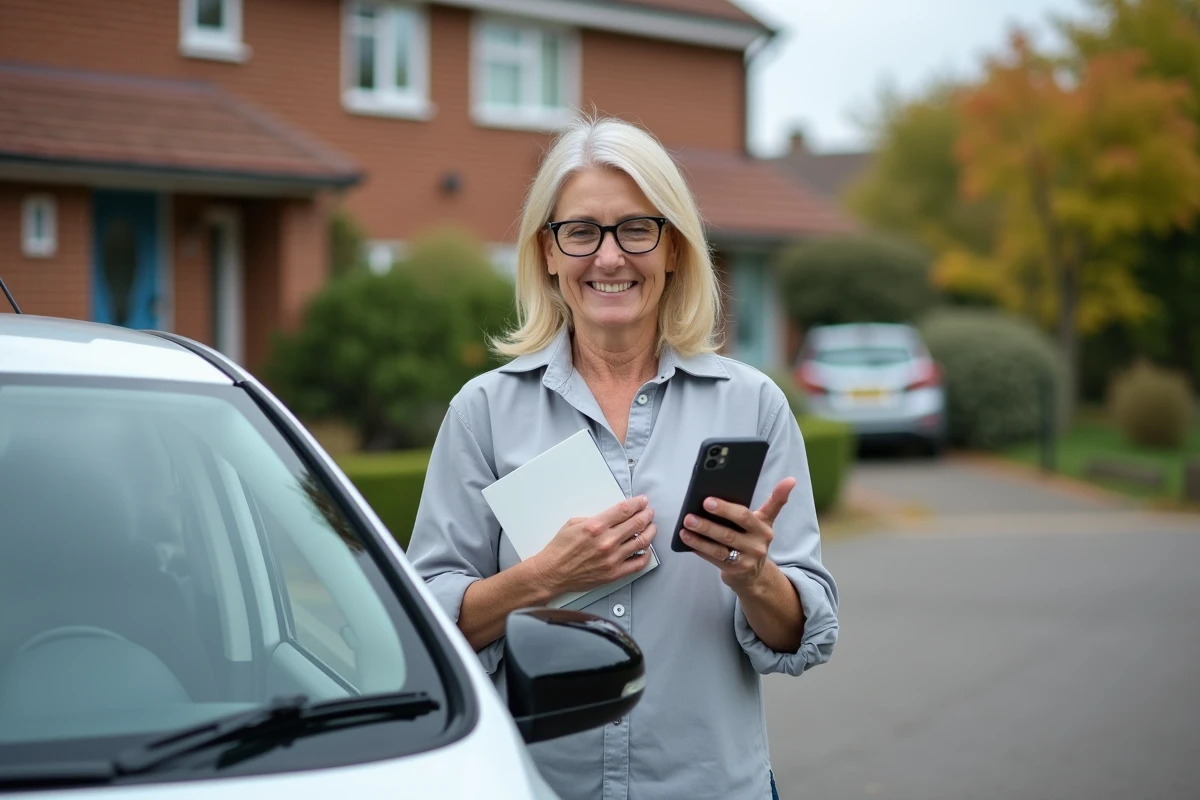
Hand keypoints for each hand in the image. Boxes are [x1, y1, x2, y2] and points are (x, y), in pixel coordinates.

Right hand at [530, 495, 657, 595]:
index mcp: (596, 526)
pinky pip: (638, 563)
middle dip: (646, 515)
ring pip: (641, 542)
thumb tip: (612, 516)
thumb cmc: (560, 549)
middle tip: (649, 512)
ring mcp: (612, 559)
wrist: (552, 573)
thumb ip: (595, 518)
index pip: (624, 510)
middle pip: (636, 523)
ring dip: (650, 531)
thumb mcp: (573, 523)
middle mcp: (606, 542)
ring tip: (652, 527)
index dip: (637, 504)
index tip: (642, 502)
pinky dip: (645, 555)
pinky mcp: (614, 573)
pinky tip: (646, 549)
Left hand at [678, 478, 795, 590]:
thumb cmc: (754, 538)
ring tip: (685, 527)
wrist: (755, 573)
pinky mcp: (735, 571)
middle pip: (728, 533)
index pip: (744, 516)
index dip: (726, 508)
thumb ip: (775, 501)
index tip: (708, 500)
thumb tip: (790, 480)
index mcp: (763, 528)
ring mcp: (746, 560)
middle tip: (689, 514)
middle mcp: (757, 545)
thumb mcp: (766, 520)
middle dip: (707, 523)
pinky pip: (714, 559)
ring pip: (719, 548)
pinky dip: (700, 549)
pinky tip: (687, 540)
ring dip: (700, 537)